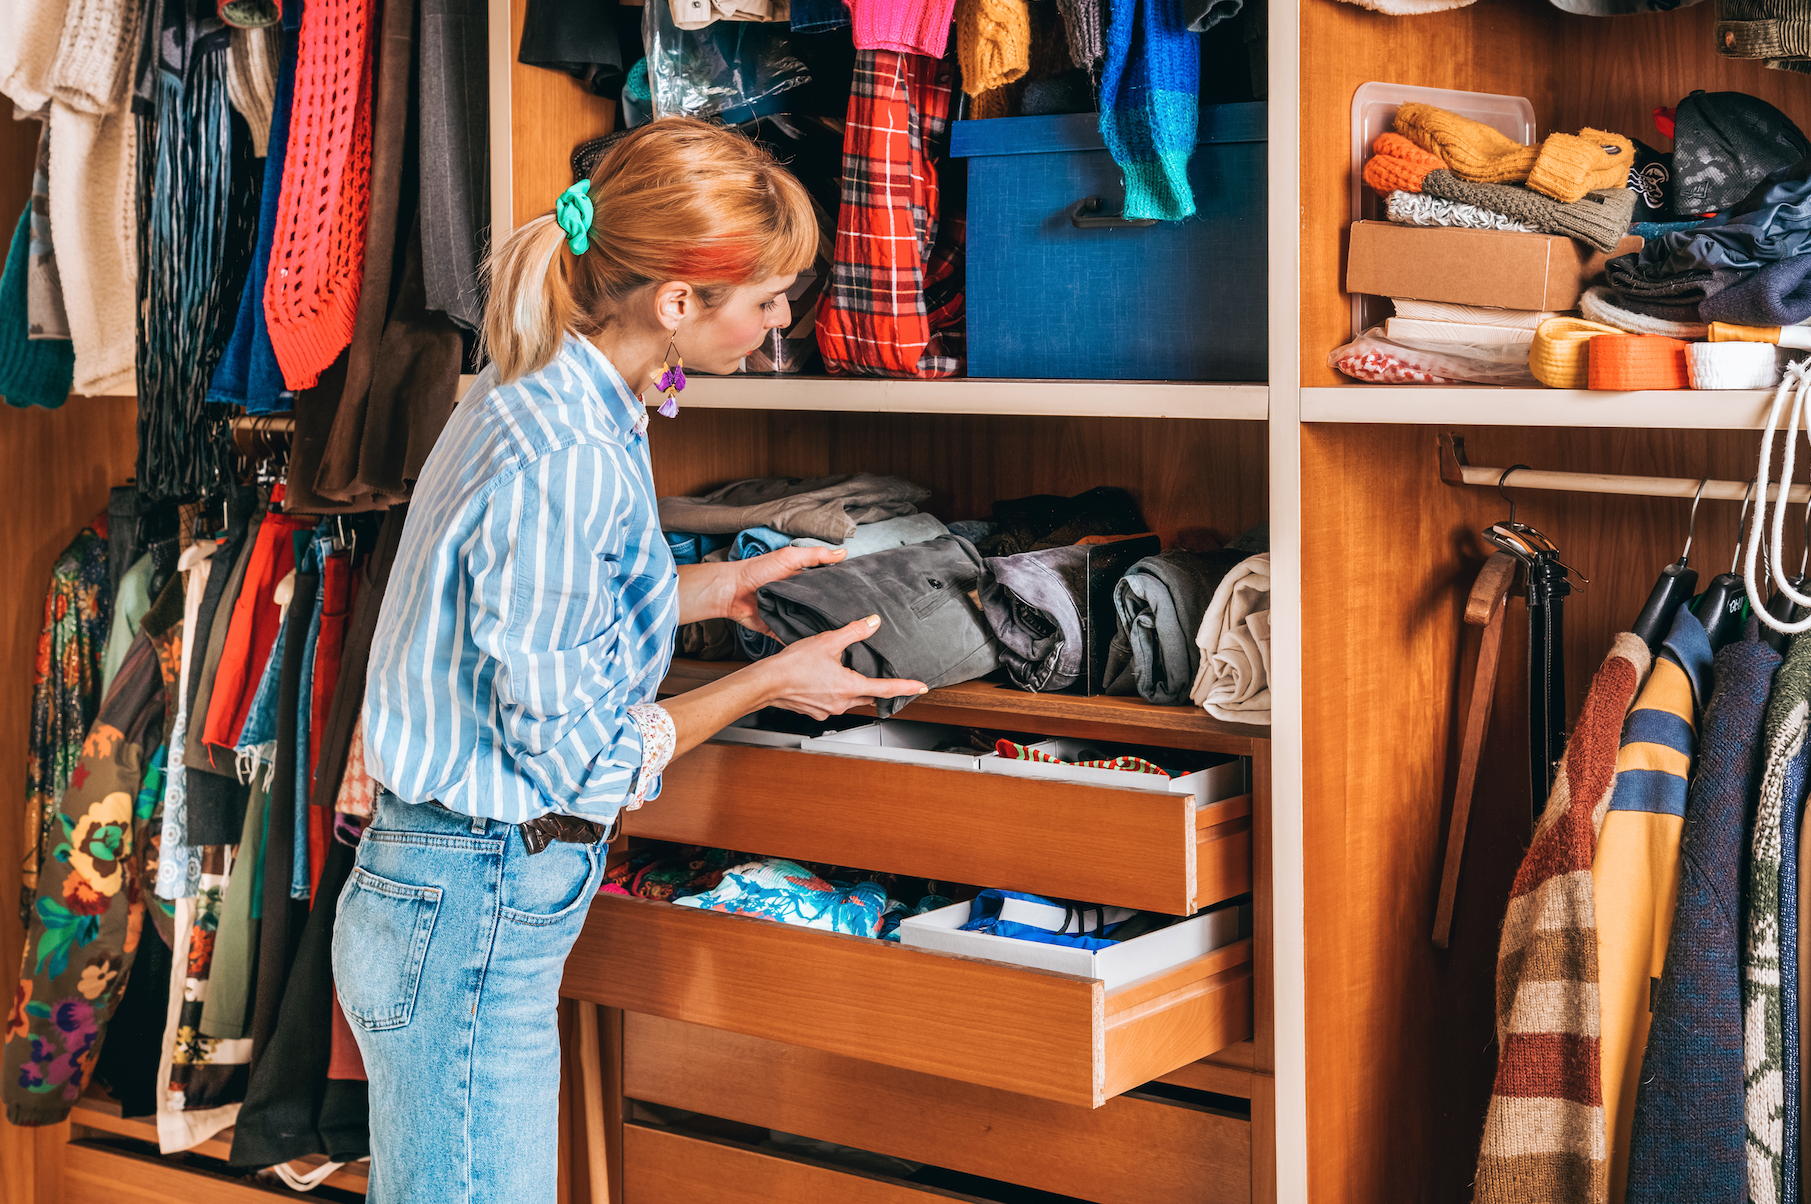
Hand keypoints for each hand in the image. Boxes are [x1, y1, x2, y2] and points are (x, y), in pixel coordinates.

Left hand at [724, 545, 847, 635]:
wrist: (732, 591)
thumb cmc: (758, 570)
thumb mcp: (789, 557)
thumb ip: (815, 555)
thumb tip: (843, 552)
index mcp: (803, 581)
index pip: (827, 586)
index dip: (841, 590)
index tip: (860, 596)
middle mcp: (799, 599)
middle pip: (821, 608)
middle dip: (834, 613)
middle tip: (856, 619)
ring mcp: (790, 615)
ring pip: (811, 624)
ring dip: (821, 628)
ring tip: (842, 635)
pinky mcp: (780, 629)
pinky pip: (796, 637)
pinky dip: (805, 641)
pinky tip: (820, 646)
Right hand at [761, 615, 926, 719]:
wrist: (766, 683)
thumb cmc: (792, 665)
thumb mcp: (827, 642)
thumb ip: (853, 632)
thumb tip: (873, 623)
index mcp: (849, 687)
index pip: (886, 689)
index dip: (906, 687)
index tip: (921, 687)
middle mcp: (841, 703)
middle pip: (870, 698)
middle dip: (879, 690)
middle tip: (887, 680)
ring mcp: (828, 710)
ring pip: (852, 701)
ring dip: (856, 690)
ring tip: (853, 675)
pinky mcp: (815, 711)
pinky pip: (834, 703)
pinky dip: (837, 693)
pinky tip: (828, 681)